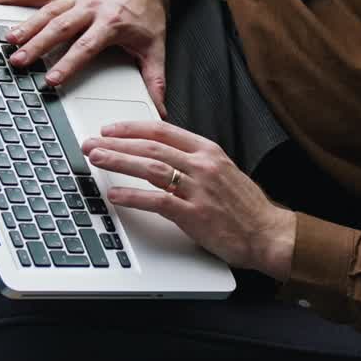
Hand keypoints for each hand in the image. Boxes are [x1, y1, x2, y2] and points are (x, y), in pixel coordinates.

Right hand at [0, 0, 169, 115]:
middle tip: (19, 62)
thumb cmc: (147, 12)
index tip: (51, 79)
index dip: (68, 64)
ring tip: (7, 41)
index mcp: (112, 23)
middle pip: (61, 28)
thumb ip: (154, 78)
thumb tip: (159, 109)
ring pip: (47, 11)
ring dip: (26, 25)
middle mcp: (91, 7)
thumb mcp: (155, 45)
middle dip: (39, 45)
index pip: (86, 46)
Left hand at [83, 120, 295, 278]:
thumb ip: (194, 162)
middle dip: (116, 143)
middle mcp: (202, 165)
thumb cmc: (246, 207)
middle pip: (150, 146)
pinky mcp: (194, 214)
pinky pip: (157, 200)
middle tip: (91, 143)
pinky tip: (115, 194)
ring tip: (96, 159)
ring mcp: (198, 189)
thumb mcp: (223, 172)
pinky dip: (133, 196)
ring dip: (119, 161)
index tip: (110, 129)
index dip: (132, 128)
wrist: (268, 233)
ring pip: (150, 167)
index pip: (163, 131)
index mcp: (208, 151)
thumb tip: (160, 157)